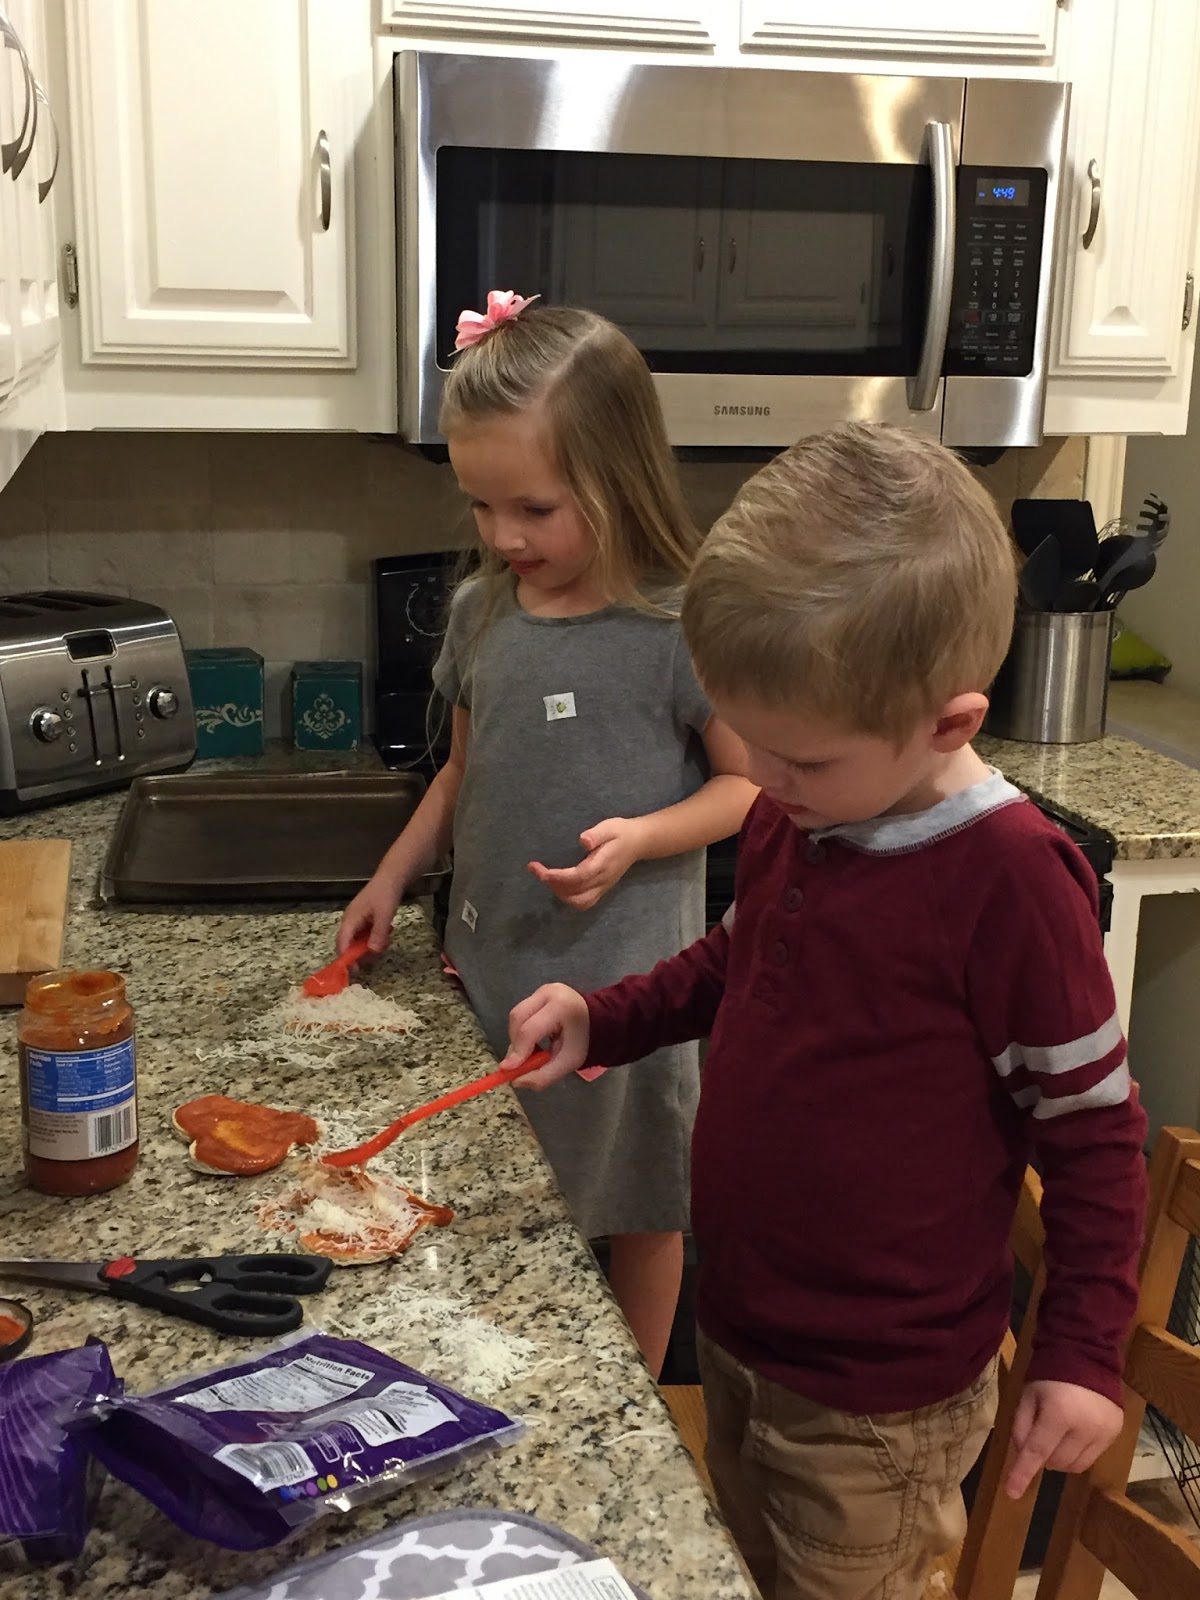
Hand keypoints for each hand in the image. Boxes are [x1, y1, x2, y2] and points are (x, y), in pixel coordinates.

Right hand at [337, 872, 402, 954]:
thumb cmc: (386, 894)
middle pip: (349, 944)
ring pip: (359, 940)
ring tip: (387, 940)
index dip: (346, 958)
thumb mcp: (384, 915)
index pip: (342, 943)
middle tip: (377, 955)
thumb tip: (372, 952)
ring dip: (371, 945)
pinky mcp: (364, 919)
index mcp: (350, 919)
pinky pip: (366, 934)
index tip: (356, 970)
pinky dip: (374, 937)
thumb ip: (378, 934)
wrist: (392, 877)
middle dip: (362, 952)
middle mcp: (350, 921)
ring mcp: (357, 920)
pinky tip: (387, 933)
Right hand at [500, 983, 591, 1088]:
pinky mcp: (538, 992)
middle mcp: (549, 992)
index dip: (518, 1051)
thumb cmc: (583, 1042)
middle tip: (519, 1062)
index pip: (530, 1029)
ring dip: (516, 1037)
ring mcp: (542, 989)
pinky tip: (532, 1040)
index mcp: (561, 1007)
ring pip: (516, 1014)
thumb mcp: (567, 1063)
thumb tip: (516, 1082)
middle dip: (515, 1043)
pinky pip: (521, 1012)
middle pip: (518, 1017)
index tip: (509, 1070)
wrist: (598, 1021)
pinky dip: (521, 1029)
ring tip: (530, 1051)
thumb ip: (543, 1076)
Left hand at [529, 817, 645, 910]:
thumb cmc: (621, 832)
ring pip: (580, 902)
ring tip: (546, 878)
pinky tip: (559, 885)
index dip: (558, 877)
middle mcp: (603, 880)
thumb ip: (596, 834)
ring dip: (561, 894)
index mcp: (603, 864)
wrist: (639, 842)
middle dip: (555, 887)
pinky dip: (568, 898)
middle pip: (577, 895)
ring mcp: (603, 887)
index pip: (578, 876)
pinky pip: (584, 902)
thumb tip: (582, 840)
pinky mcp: (602, 889)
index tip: (540, 870)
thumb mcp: (610, 827)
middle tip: (539, 871)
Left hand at [1005, 1379, 1123, 1498]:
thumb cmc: (1050, 1374)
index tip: (1012, 1493)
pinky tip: (1074, 1433)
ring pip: (1075, 1466)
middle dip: (1043, 1456)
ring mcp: (1103, 1432)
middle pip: (1056, 1462)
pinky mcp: (1115, 1434)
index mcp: (1058, 1413)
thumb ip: (1021, 1426)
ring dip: (1061, 1459)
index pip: (1037, 1452)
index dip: (1023, 1473)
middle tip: (1040, 1434)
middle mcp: (1085, 1427)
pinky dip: (1077, 1453)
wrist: (1087, 1356)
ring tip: (1058, 1434)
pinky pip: (1091, 1458)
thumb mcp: (1028, 1395)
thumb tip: (1022, 1456)